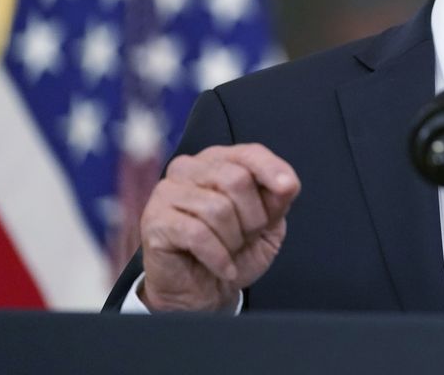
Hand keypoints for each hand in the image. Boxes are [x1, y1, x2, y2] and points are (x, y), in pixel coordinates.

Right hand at [138, 144, 300, 311]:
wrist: (203, 291)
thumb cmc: (232, 250)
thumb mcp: (267, 223)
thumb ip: (277, 198)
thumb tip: (286, 183)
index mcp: (217, 161)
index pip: (249, 153)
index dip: (272, 169)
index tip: (288, 188)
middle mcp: (189, 169)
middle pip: (236, 180)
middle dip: (252, 217)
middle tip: (246, 237)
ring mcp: (167, 192)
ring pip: (218, 209)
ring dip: (233, 239)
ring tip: (229, 250)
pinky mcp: (154, 220)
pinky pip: (197, 234)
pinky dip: (218, 256)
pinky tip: (223, 266)